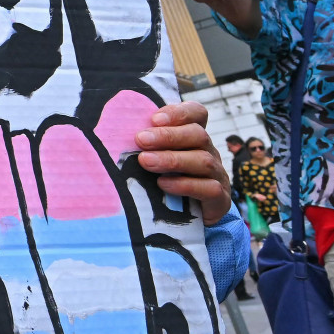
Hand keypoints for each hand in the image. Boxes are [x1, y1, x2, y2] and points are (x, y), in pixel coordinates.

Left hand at [133, 100, 232, 225]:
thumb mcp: (155, 159)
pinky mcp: (220, 199)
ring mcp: (217, 175)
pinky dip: (185, 185)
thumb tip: (113, 127)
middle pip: (198, 134)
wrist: (185, 221)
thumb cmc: (165, 182)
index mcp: (194, 137)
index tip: (154, 119)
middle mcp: (209, 152)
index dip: (180, 112)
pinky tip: (163, 184)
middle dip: (168, 136)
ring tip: (145, 162)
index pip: (197, 113)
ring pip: (203, 160)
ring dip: (172, 160)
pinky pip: (209, 188)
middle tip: (141, 140)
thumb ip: (145, 143)